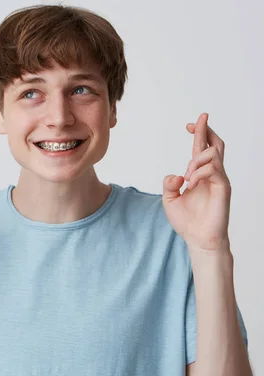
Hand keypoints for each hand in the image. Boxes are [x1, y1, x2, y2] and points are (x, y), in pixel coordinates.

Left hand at [162, 113, 231, 252]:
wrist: (198, 239)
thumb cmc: (187, 221)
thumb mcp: (169, 200)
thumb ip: (168, 184)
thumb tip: (176, 174)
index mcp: (199, 175)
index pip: (202, 148)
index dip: (198, 133)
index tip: (189, 124)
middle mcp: (212, 174)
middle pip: (215, 144)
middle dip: (206, 130)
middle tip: (198, 120)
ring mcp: (219, 180)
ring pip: (213, 153)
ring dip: (195, 159)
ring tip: (187, 176)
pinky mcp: (223, 188)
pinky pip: (213, 169)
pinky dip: (199, 172)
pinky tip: (191, 183)